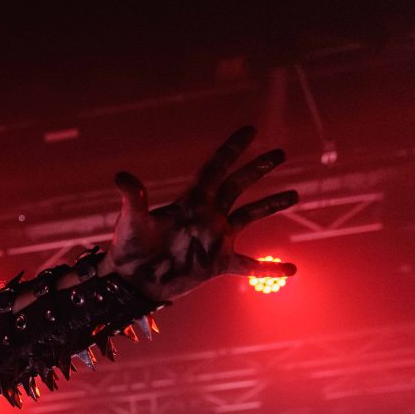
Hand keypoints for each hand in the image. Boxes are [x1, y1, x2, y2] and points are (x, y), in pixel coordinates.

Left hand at [99, 126, 298, 300]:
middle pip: (237, 186)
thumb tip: (120, 176)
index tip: (250, 130)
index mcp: (190, 202)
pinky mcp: (217, 264)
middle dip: (257, 169)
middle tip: (279, 153)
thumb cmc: (128, 250)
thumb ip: (133, 199)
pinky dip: (268, 268)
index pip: (215, 169)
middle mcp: (206, 216)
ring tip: (294, 194)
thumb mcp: (132, 222)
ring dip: (270, 205)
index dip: (232, 149)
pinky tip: (291, 270)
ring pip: (249, 217)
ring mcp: (214, 239)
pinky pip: (249, 265)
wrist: (132, 283)